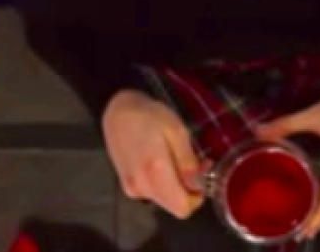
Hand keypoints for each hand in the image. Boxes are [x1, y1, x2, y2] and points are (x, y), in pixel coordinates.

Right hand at [102, 90, 207, 218]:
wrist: (118, 112)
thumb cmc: (150, 116)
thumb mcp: (177, 132)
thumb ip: (187, 162)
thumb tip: (197, 185)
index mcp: (155, 172)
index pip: (183, 207)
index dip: (198, 197)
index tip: (201, 173)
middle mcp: (141, 187)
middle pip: (175, 205)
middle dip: (189, 190)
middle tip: (195, 162)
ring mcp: (132, 189)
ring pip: (165, 200)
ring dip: (176, 185)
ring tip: (177, 158)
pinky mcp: (127, 186)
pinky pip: (153, 193)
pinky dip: (163, 183)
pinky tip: (162, 161)